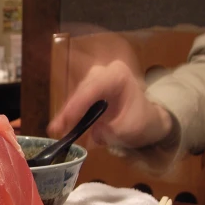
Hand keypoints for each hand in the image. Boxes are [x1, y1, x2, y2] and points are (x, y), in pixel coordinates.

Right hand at [47, 60, 173, 147]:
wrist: (147, 120)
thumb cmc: (140, 122)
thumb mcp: (129, 130)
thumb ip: (110, 130)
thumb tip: (94, 133)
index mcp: (118, 76)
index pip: (93, 88)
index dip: (78, 105)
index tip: (67, 121)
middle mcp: (105, 72)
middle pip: (82, 90)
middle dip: (69, 110)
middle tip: (57, 128)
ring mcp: (96, 78)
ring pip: (77, 95)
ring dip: (67, 112)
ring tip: (57, 129)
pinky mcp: (90, 87)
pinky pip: (77, 99)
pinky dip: (71, 113)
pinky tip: (62, 124)